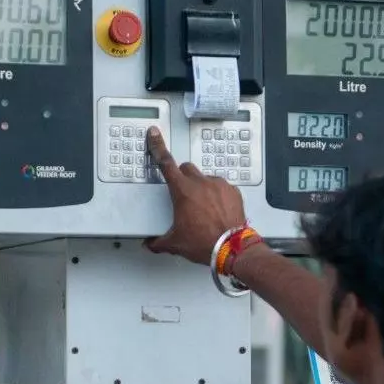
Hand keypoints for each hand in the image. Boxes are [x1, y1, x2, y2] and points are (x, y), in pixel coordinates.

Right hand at [144, 126, 246, 265]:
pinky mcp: (232, 191)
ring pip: (205, 178)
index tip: (154, 134)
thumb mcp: (176, 243)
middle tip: (184, 196)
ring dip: (201, 188)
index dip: (157, 146)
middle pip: (186, 169)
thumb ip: (159, 241)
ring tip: (203, 208)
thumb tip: (151, 243)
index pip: (165, 163)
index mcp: (182, 191)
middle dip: (182, 178)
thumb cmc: (205, 242)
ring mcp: (219, 185)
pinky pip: (221, 187)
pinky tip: (217, 210)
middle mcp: (201, 183)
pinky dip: (217, 195)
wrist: (232, 249)